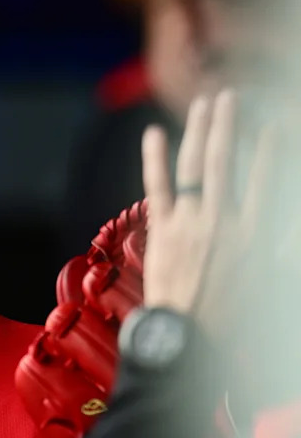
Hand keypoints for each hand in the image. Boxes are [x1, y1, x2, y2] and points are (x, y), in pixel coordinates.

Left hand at [142, 90, 274, 327]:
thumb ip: (280, 250)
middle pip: (227, 161)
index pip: (268, 178)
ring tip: (202, 104)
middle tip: (229, 97)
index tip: (276, 123)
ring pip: (194, 166)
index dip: (272, 148)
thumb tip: (284, 236)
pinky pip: (157, 187)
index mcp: (256, 234)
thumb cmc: (234, 320)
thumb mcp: (271, 285)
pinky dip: (154, 159)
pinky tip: (153, 133)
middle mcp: (223, 221)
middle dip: (228, 125)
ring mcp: (189, 223)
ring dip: (199, 132)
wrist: (189, 340)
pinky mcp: (161, 231)